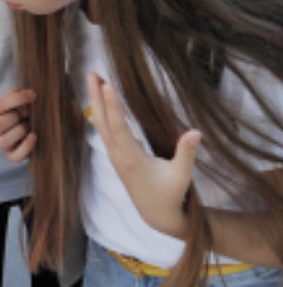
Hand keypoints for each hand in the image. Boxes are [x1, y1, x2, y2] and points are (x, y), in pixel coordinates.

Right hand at [0, 88, 37, 161]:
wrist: (29, 126)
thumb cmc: (22, 111)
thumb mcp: (17, 99)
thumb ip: (17, 94)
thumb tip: (29, 95)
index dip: (17, 99)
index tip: (33, 95)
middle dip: (15, 118)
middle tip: (25, 114)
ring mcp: (1, 144)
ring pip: (3, 142)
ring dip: (19, 131)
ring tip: (27, 126)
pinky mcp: (12, 155)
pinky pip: (15, 156)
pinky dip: (26, 146)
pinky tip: (33, 136)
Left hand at [86, 72, 199, 238]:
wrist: (156, 213)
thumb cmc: (170, 194)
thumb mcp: (182, 175)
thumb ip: (186, 153)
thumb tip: (195, 132)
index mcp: (131, 158)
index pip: (119, 127)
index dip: (113, 106)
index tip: (106, 85)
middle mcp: (118, 154)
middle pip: (102, 121)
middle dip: (96, 96)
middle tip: (91, 73)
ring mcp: (115, 155)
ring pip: (101, 124)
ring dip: (96, 102)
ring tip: (93, 80)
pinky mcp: (117, 156)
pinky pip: (104, 130)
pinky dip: (101, 113)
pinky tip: (99, 102)